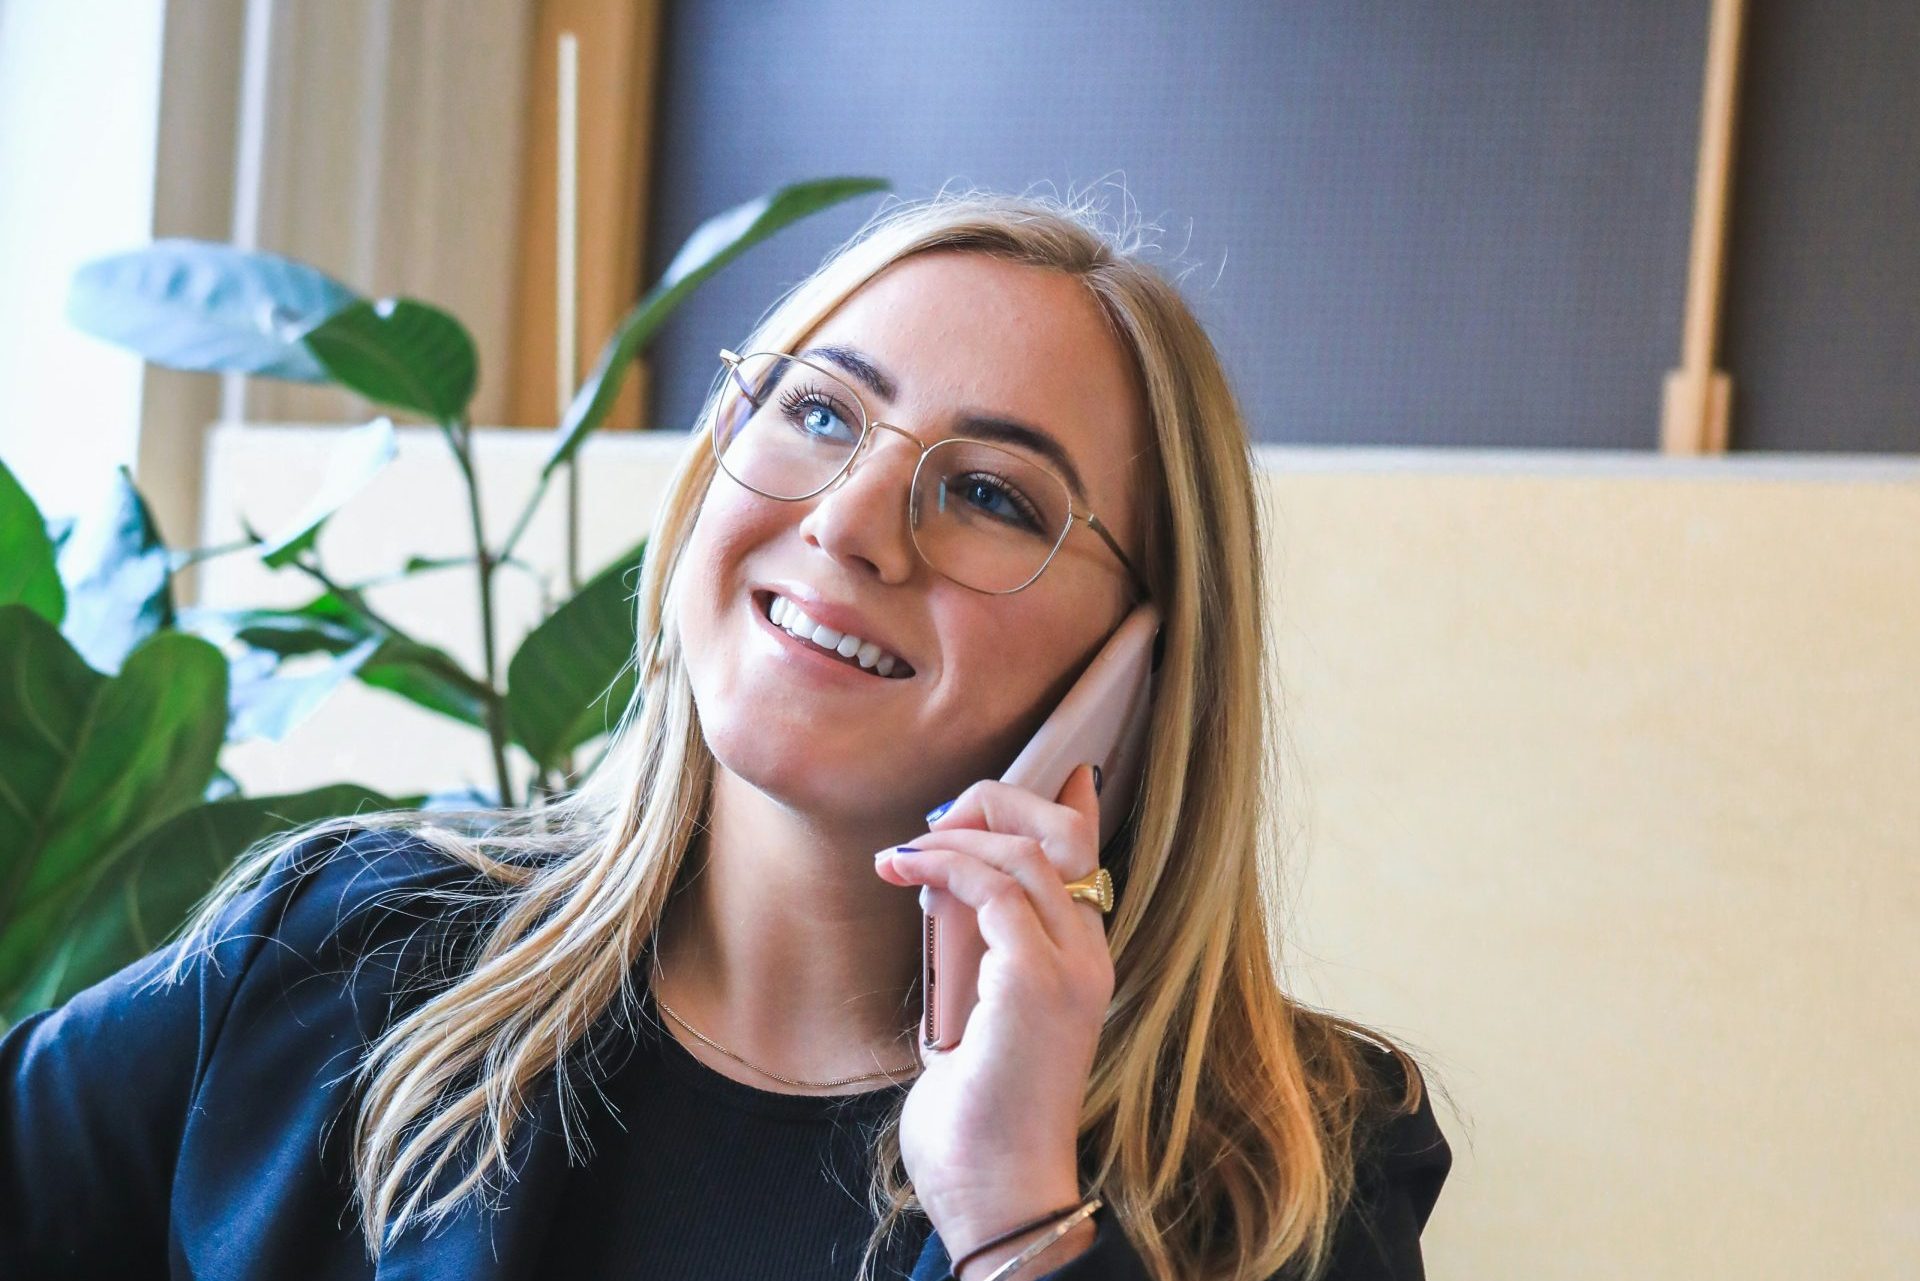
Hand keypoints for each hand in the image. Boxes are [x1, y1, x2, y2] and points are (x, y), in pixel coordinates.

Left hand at [872, 763, 1112, 1272]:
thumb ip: (977, 955)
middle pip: (1060, 834)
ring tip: (903, 854)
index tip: (1048, 771)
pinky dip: (944, 865)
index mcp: (1082, 964)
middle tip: (930, 826)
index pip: (1087, 857)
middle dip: (992, 805)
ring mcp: (1070, 967)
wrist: (997, 1191)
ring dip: (954, 835)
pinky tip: (903, 871)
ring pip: (1026, 849)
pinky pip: (993, 886)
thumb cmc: (980, 1120)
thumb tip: (946, 895)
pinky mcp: (1035, 980)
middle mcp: (1089, 956)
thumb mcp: (976, 1017)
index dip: (1066, 804)